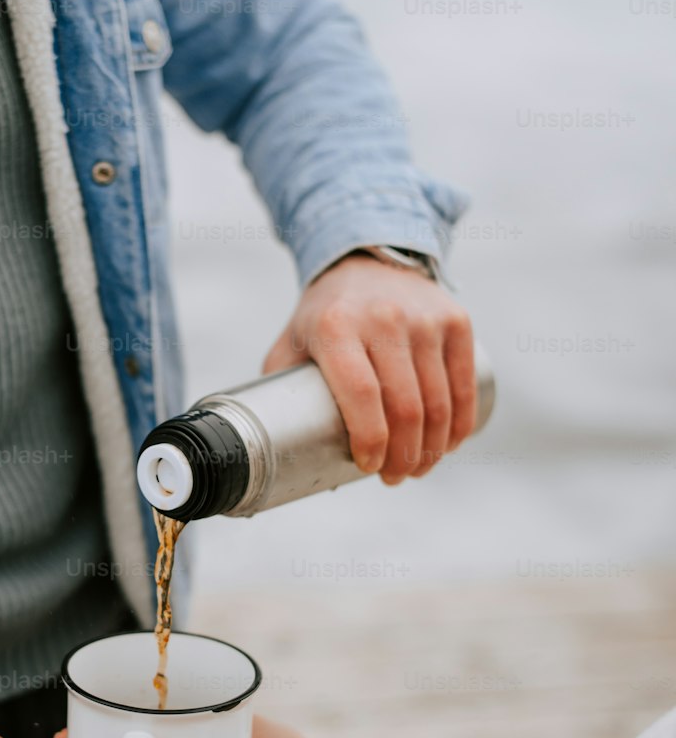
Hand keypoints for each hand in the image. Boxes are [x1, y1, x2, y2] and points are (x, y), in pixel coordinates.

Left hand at [264, 252, 474, 484]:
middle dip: (403, 457)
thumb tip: (273, 447)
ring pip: (439, 403)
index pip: (361, 395)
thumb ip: (281, 388)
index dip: (370, 441)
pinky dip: (461, 425)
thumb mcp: (292, 343)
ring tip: (418, 468)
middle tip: (394, 477)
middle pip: (405, 407)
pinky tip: (450, 445)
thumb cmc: (324, 317)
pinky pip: (464, 385)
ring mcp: (425, 319)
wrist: (367, 260)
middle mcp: (384, 319)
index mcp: (336, 327)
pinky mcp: (456, 320)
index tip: (367, 467)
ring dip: (432, 449)